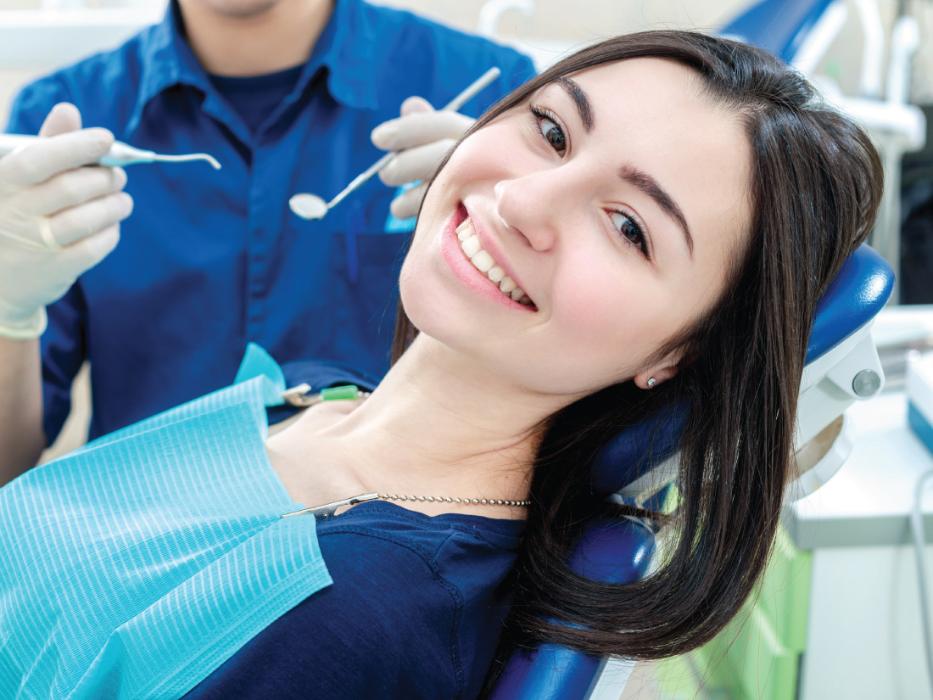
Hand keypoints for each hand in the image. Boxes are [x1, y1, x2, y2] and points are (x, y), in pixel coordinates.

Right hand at [0, 103, 132, 338]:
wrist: (1, 277)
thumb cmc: (16, 212)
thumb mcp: (19, 177)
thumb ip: (46, 145)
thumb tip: (69, 110)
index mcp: (1, 182)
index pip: (38, 160)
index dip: (75, 147)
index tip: (106, 138)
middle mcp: (13, 213)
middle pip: (70, 189)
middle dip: (104, 177)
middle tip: (118, 175)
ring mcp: (33, 244)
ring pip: (86, 219)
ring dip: (115, 205)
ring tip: (123, 200)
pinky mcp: (54, 270)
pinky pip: (94, 247)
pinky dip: (110, 232)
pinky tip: (111, 225)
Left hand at [371, 96, 473, 218]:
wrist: (495, 214)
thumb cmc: (468, 172)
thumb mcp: (453, 145)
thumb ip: (430, 127)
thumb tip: (410, 106)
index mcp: (480, 137)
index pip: (442, 125)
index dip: (407, 129)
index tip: (377, 138)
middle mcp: (485, 160)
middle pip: (438, 156)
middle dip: (404, 165)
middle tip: (386, 174)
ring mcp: (481, 191)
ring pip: (435, 190)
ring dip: (405, 197)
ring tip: (396, 205)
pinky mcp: (472, 219)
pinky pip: (433, 215)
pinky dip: (412, 212)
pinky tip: (404, 211)